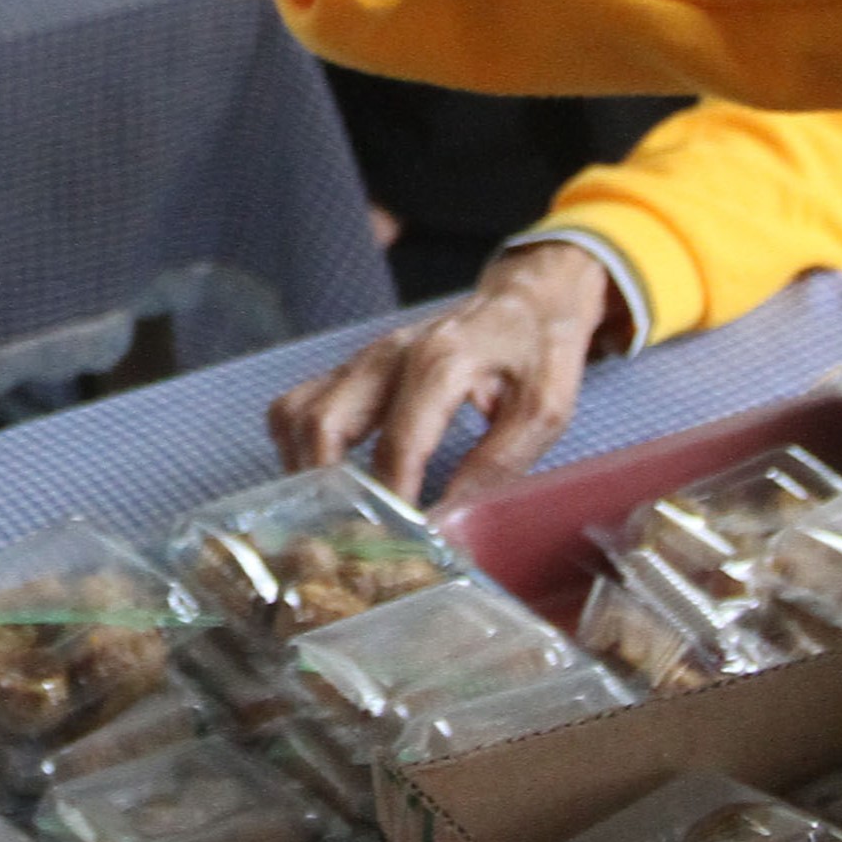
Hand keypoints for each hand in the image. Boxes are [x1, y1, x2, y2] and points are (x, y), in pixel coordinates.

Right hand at [272, 242, 621, 503]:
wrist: (528, 293)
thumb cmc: (540, 350)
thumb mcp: (544, 409)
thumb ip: (498, 464)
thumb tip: (448, 522)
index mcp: (440, 363)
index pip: (397, 446)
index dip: (391, 502)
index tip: (394, 547)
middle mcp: (388, 356)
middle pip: (321, 425)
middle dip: (325, 492)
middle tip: (344, 538)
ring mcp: (363, 359)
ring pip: (296, 414)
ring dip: (303, 470)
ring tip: (329, 515)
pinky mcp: (353, 367)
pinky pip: (298, 405)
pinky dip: (298, 447)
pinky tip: (326, 479)